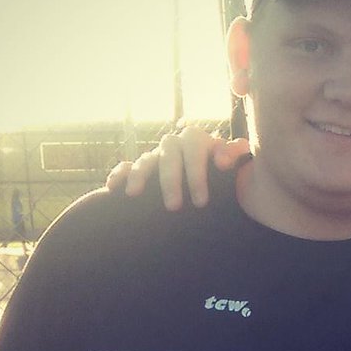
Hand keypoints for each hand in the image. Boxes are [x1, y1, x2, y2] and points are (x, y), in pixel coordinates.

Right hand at [104, 127, 249, 209]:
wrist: (212, 198)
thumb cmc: (224, 183)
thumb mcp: (232, 172)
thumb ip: (234, 157)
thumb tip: (237, 151)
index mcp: (200, 143)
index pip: (196, 146)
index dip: (198, 168)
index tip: (200, 199)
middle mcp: (177, 146)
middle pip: (169, 154)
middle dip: (170, 180)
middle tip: (173, 207)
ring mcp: (158, 157)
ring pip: (145, 160)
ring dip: (139, 175)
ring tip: (133, 195)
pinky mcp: (142, 170)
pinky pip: (126, 167)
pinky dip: (119, 174)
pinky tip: (113, 186)